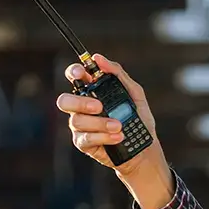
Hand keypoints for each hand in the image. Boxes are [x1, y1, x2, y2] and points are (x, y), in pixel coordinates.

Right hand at [55, 54, 173, 208]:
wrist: (144, 149)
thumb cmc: (137, 120)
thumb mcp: (134, 94)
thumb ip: (118, 75)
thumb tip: (99, 58)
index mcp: (92, 92)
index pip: (75, 77)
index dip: (73, 72)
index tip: (81, 72)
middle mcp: (81, 108)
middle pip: (65, 100)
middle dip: (80, 102)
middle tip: (99, 106)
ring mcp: (80, 126)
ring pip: (77, 120)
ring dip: (100, 123)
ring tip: (118, 126)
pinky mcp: (83, 143)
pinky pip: (85, 138)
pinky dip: (103, 137)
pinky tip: (117, 137)